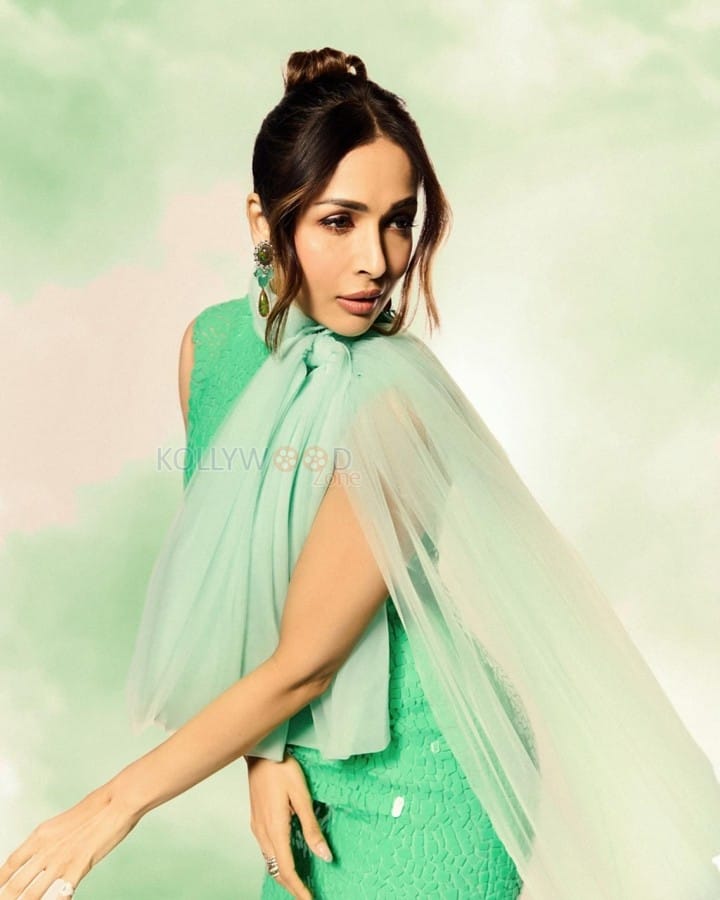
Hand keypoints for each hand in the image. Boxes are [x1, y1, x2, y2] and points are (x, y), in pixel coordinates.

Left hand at [0, 784, 141, 898]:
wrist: (118, 801)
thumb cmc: (97, 807)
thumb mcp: (64, 822)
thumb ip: (52, 840)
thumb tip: (45, 853)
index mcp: (41, 835)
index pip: (10, 864)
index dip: (0, 880)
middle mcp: (46, 849)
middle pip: (16, 885)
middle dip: (8, 898)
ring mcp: (61, 860)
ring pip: (33, 895)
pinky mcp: (78, 868)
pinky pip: (61, 895)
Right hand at [246, 752, 332, 899]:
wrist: (262, 751)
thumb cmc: (282, 769)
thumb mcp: (302, 796)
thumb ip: (312, 828)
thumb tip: (325, 855)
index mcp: (275, 829)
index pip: (286, 870)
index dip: (298, 888)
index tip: (309, 899)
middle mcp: (262, 832)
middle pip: (276, 869)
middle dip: (292, 885)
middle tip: (307, 894)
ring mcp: (257, 826)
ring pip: (270, 860)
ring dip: (284, 873)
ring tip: (300, 881)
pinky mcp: (256, 820)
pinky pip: (266, 849)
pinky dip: (277, 860)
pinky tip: (286, 857)